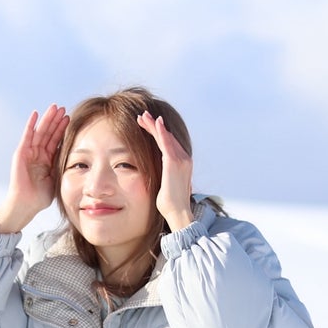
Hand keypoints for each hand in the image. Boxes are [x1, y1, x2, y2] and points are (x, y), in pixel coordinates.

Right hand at [0, 102, 66, 230]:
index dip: (62, 129)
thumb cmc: (41, 196)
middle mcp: (38, 153)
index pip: (56, 140)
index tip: (71, 118)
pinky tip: (36, 114)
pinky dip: (31, 125)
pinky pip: (27, 136)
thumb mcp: (57, 177)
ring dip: (47, 119)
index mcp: (47, 160)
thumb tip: (79, 157)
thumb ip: (62, 165)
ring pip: (40, 131)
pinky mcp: (21, 153)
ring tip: (54, 107)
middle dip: (56, 121)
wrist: (27, 204)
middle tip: (63, 108)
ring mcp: (29, 152)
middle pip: (48, 133)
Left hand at [136, 110, 195, 230]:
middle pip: (167, 137)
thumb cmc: (170, 203)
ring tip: (143, 116)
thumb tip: (159, 176)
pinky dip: (160, 132)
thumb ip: (164, 176)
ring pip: (165, 137)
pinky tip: (154, 123)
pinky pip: (166, 143)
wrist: (177, 212)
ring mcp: (181, 159)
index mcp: (183, 163)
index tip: (147, 125)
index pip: (169, 143)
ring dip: (154, 125)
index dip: (158, 133)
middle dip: (154, 125)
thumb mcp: (167, 185)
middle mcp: (184, 158)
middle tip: (143, 116)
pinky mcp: (174, 162)